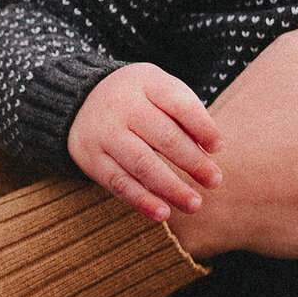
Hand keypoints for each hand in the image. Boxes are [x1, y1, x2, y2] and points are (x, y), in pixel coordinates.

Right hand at [68, 63, 220, 220]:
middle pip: (164, 137)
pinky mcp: (92, 159)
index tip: (218, 147)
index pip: (179, 103)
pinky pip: (119, 183)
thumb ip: (183, 112)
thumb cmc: (136, 99)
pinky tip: (163, 214)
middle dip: (193, 162)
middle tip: (214, 180)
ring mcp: (105, 133)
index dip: (202, 126)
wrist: (80, 100)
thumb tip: (211, 149)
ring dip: (171, 188)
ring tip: (194, 203)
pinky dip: (142, 200)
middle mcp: (123, 106)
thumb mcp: (157, 88)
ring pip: (142, 164)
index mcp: (146, 82)